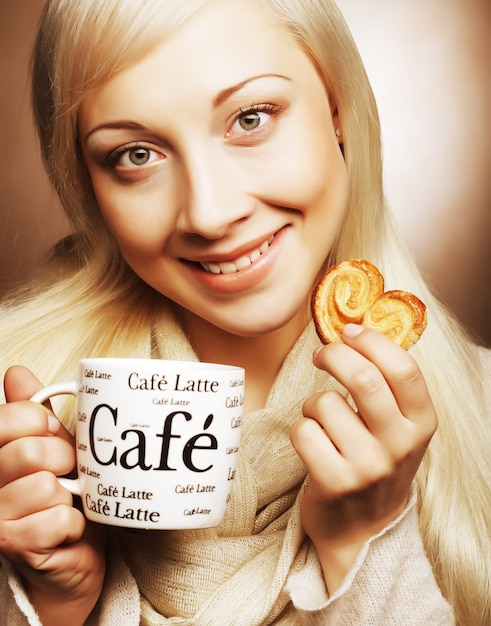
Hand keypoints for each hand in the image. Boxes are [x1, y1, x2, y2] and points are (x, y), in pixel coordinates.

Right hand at [0, 366, 105, 624]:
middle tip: (66, 473)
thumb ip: (32, 414)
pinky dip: (73, 523)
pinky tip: (65, 528)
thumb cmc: (60, 494)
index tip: (51, 434)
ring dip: (68, 495)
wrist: (68, 554)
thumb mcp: (49, 446)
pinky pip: (57, 519)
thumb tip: (16, 372)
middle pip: (30, 451)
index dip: (42, 422)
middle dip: (62, 459)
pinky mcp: (13, 545)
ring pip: (44, 486)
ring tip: (64, 502)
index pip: (11, 418)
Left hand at [290, 324, 436, 591]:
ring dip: (313, 403)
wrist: (365, 529)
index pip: (403, 369)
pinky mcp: (334, 482)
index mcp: (421, 423)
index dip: (372, 342)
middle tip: (322, 355)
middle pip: (363, 378)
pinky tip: (313, 442)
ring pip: (324, 403)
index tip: (350, 331)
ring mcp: (368, 467)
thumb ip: (387, 386)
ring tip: (321, 419)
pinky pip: (303, 431)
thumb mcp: (398, 427)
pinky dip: (300, 429)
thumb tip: (355, 331)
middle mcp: (399, 445)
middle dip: (333, 355)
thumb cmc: (377, 462)